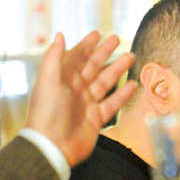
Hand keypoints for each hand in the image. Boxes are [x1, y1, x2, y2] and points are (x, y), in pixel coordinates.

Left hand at [26, 31, 136, 166]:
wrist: (53, 145)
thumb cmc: (48, 112)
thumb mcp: (48, 81)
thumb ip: (54, 57)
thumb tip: (60, 35)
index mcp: (62, 78)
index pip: (77, 56)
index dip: (87, 45)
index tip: (98, 33)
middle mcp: (75, 89)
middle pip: (93, 66)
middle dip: (105, 53)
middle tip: (117, 40)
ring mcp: (87, 103)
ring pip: (105, 82)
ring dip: (117, 69)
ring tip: (130, 58)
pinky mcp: (96, 118)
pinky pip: (112, 103)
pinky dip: (122, 94)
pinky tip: (132, 85)